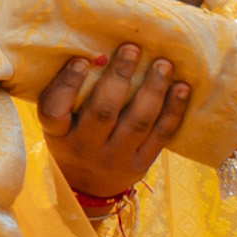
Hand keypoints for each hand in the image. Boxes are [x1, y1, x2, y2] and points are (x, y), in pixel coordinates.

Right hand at [35, 45, 192, 207]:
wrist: (87, 188)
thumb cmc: (72, 140)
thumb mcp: (59, 125)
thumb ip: (68, 96)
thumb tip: (97, 54)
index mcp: (58, 134)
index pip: (54, 110)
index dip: (68, 84)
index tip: (82, 60)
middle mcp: (85, 147)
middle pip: (103, 111)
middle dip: (120, 76)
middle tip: (133, 48)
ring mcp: (116, 158)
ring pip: (137, 120)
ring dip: (153, 89)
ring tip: (163, 64)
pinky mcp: (141, 163)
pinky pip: (161, 134)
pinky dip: (173, 109)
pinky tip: (182, 88)